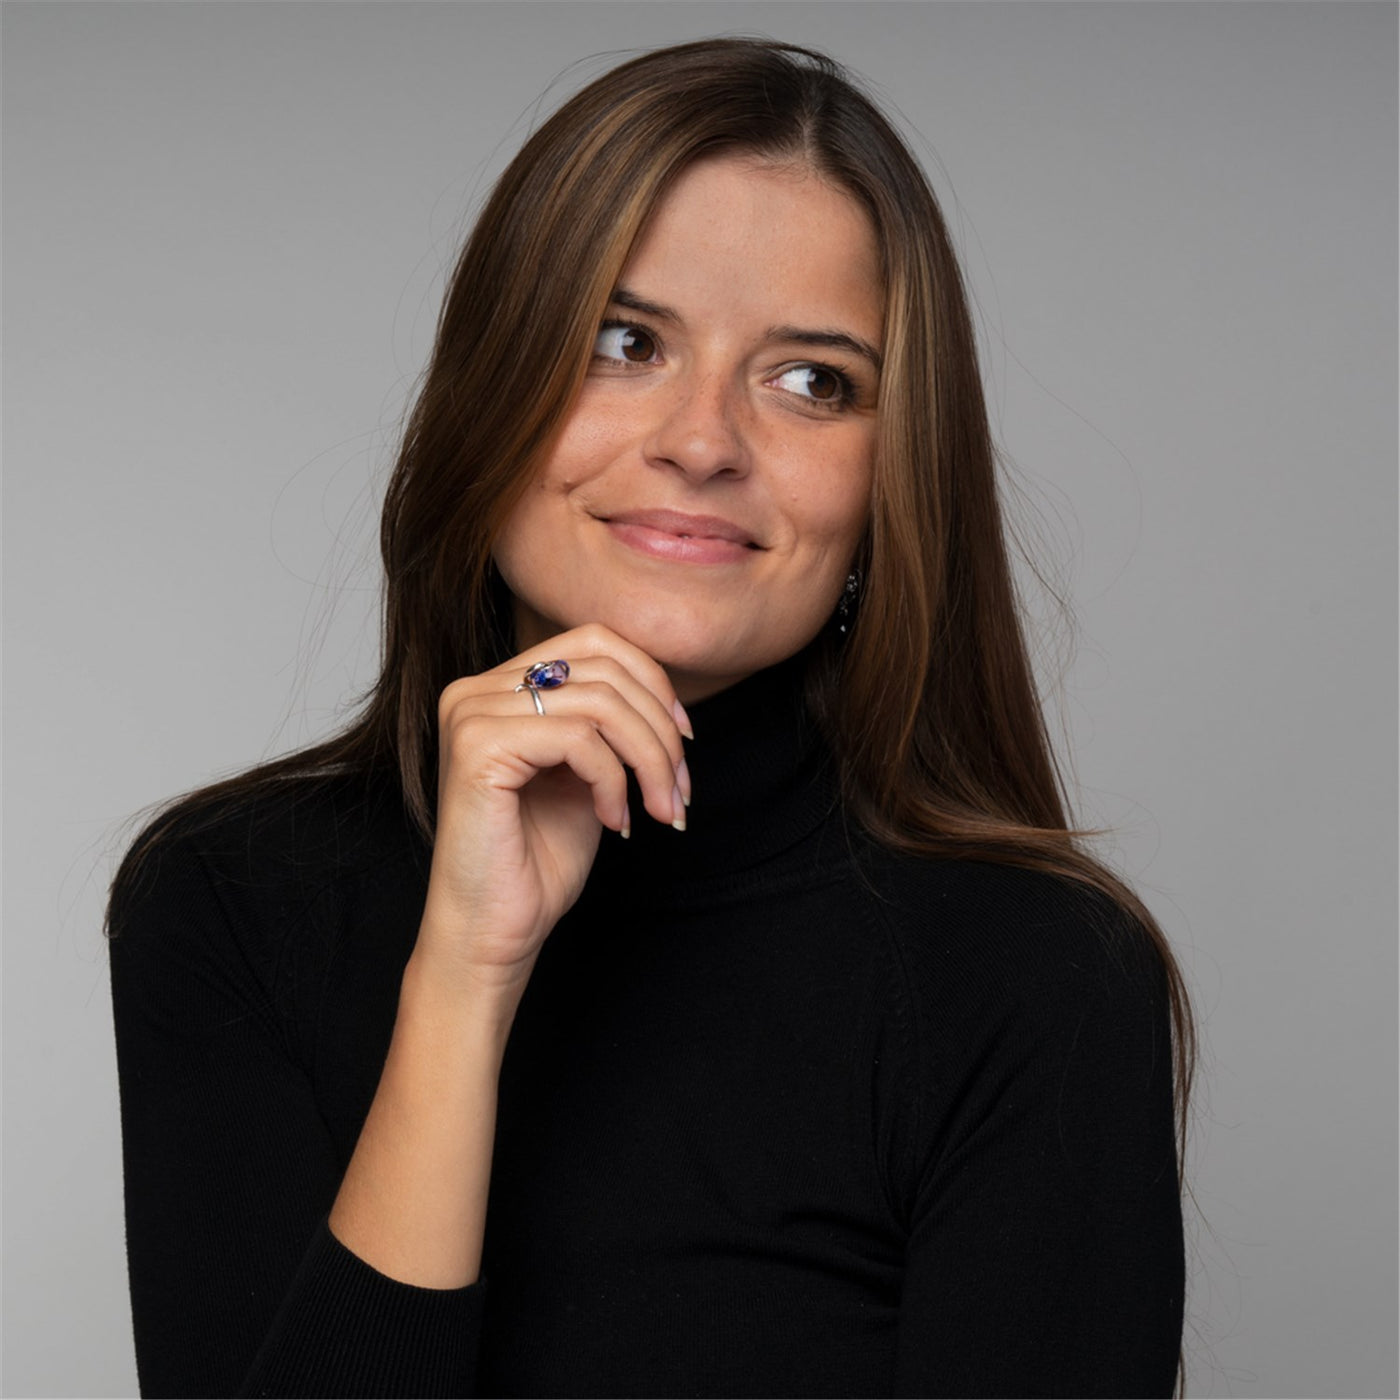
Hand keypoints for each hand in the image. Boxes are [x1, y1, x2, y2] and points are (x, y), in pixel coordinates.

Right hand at [413, 623, 691, 1001]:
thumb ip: (610, 724)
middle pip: (604, 666)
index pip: (595, 640)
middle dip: (660, 728)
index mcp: (499, 687)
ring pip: (600, 702)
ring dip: (648, 759)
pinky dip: (614, 781)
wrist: (493, 932)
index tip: (683, 744)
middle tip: (679, 790)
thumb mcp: (588, 775)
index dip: (654, 684)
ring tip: (660, 809)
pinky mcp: (477, 746)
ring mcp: (471, 712)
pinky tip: (615, 822)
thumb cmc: (538, 862)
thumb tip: (667, 694)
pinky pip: (579, 739)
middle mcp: (476, 689)